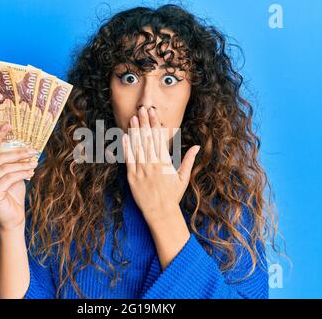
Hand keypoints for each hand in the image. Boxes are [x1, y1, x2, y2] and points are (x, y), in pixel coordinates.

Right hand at [0, 123, 38, 231]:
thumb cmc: (13, 196)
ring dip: (22, 163)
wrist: (13, 219)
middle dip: (17, 152)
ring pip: (5, 167)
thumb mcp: (12, 175)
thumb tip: (23, 144)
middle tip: (32, 149)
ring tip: (34, 161)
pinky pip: (9, 177)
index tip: (9, 125)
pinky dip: (22, 173)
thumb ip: (12, 162)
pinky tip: (31, 171)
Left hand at [121, 107, 200, 225]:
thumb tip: (197, 146)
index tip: (153, 112)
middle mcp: (152, 164)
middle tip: (141, 108)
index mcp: (165, 162)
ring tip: (133, 118)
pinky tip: (124, 137)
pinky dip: (126, 148)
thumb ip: (188, 160)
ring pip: (136, 146)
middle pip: (147, 139)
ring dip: (134, 131)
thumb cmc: (173, 195)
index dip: (155, 123)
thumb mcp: (183, 177)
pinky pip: (128, 160)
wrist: (161, 212)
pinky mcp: (132, 177)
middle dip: (144, 122)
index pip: (159, 138)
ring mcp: (141, 170)